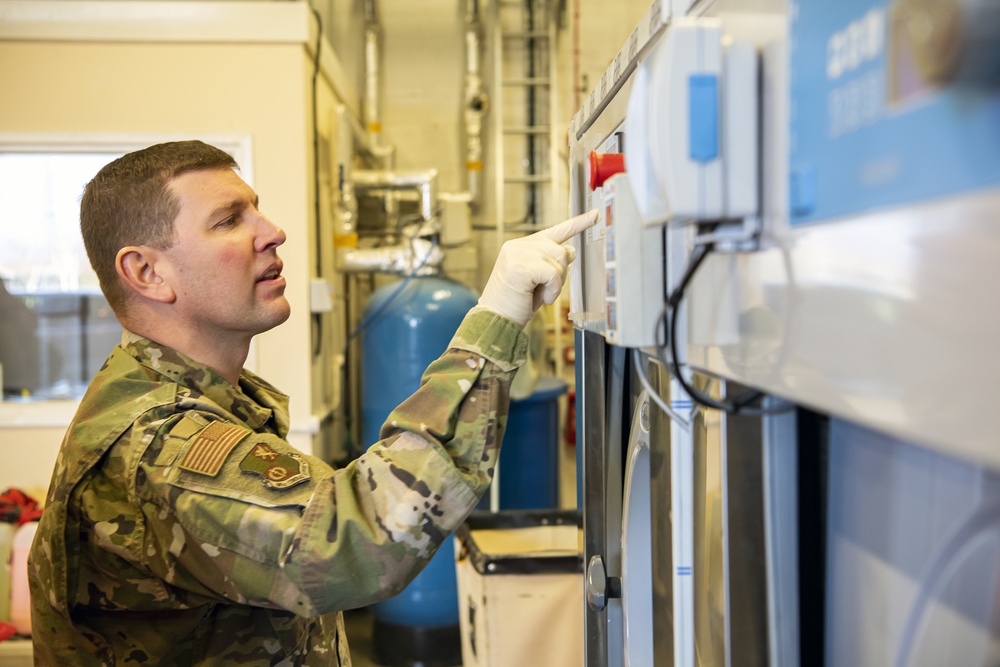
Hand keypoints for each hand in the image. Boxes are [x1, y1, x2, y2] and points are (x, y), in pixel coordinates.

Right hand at [478, 209, 598, 326]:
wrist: (496, 321)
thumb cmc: (516, 304)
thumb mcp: (539, 281)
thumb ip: (552, 263)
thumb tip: (571, 250)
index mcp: (521, 246)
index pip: (555, 231)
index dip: (578, 223)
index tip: (595, 215)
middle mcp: (518, 245)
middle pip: (560, 249)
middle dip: (561, 273)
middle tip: (547, 290)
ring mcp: (517, 253)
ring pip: (559, 260)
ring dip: (556, 283)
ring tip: (542, 295)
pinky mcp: (520, 266)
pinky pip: (553, 274)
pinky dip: (553, 290)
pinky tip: (542, 299)